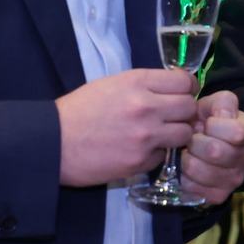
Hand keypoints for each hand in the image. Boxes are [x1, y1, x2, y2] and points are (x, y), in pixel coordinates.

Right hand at [56, 68, 197, 186]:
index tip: (182, 94)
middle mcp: (146, 107)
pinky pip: (164, 155)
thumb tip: (173, 90)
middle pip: (190, 107)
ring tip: (160, 135)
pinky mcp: (140, 161)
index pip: (185, 82)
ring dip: (176, 134)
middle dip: (185, 112)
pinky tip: (141, 150)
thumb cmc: (79, 110)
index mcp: (138, 82)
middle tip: (173, 117)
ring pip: (184, 134)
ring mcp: (146, 136)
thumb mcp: (112, 84)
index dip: (187, 89)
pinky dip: (157, 153)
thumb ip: (145, 85)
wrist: (53, 143)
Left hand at [178, 89, 243, 205]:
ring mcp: (235, 179)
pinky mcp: (219, 195)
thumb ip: (223, 102)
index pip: (237, 133)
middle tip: (191, 139)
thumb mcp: (215, 104)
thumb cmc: (208, 120)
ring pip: (200, 170)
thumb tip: (223, 115)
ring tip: (188, 153)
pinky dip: (184, 177)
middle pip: (215, 152)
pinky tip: (187, 169)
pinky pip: (193, 187)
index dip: (214, 126)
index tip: (207, 123)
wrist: (204, 142)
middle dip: (195, 142)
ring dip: (187, 159)